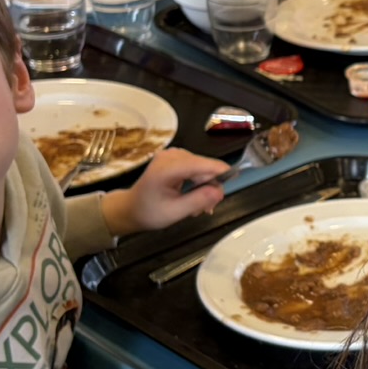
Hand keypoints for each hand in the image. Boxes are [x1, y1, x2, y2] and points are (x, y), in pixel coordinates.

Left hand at [100, 148, 228, 236]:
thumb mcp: (174, 212)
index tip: (236, 177)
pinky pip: (196, 168)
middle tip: (208, 209)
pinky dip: (199, 182)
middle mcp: (170, 156)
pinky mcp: (175, 158)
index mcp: (166, 168)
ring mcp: (172, 156)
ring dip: (205, 186)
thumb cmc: (149, 212)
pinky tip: (193, 196)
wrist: (131, 208)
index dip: (220, 170)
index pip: (200, 164)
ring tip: (198, 206)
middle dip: (210, 186)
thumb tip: (220, 191)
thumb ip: (198, 200)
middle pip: (203, 166)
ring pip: (202, 168)